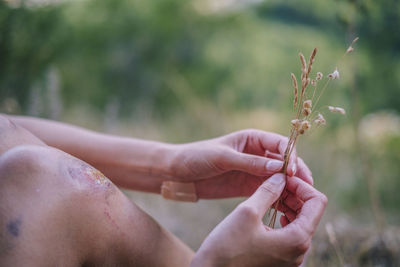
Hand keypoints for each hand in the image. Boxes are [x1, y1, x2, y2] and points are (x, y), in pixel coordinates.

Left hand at [170, 129, 312, 197]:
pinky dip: (279, 197)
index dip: (292, 157)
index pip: (280, 144)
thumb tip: (280, 167)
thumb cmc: (197, 157)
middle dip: (297, 173)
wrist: (178, 173)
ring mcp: (254, 170)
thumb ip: (250, 162)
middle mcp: (257, 153)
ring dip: (290, 187)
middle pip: (285, 162)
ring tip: (300, 201)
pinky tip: (286, 207)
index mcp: (252, 138)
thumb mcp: (223, 157)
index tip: (295, 172)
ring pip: (279, 178)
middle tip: (307, 188)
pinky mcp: (248, 186)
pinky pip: (269, 190)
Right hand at [191, 173, 327, 266]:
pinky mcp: (280, 261)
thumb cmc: (226, 247)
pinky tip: (267, 212)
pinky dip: (282, 219)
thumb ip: (267, 192)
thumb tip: (281, 177)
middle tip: (275, 182)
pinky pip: (290, 235)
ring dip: (288, 205)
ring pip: (300, 223)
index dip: (302, 185)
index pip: (317, 202)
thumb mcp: (247, 212)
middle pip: (310, 213)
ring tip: (270, 195)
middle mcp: (299, 252)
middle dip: (295, 194)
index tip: (283, 177)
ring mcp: (290, 259)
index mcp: (297, 239)